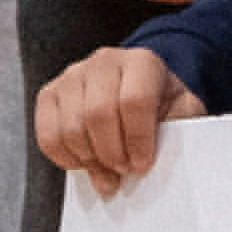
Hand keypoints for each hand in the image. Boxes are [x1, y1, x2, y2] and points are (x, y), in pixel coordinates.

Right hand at [35, 44, 206, 184]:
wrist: (140, 93)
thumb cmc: (162, 107)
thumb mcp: (183, 113)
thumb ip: (176, 132)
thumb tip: (156, 163)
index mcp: (142, 62)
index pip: (134, 101)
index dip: (138, 140)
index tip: (142, 164)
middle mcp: (104, 61)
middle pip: (98, 114)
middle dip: (112, 153)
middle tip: (124, 170)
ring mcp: (73, 75)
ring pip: (71, 128)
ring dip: (90, 159)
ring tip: (108, 170)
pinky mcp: (50, 94)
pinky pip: (48, 136)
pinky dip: (66, 159)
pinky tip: (86, 162)